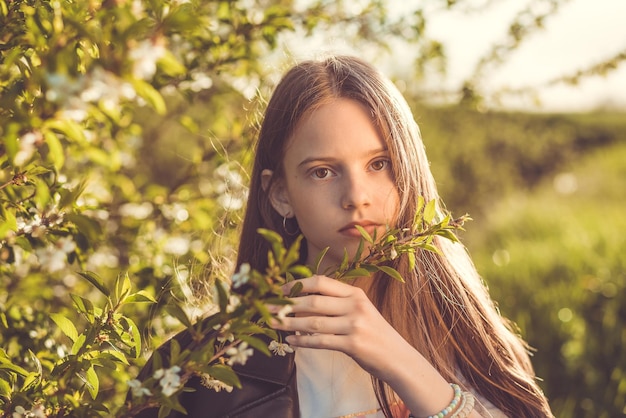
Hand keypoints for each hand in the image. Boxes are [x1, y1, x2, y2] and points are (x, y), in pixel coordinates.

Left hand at [270, 275, 412, 380]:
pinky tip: (290, 341)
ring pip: (313, 322)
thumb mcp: (360, 310)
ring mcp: (355, 325)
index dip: (298, 284)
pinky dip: (302, 342)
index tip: (280, 289)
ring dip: (290, 324)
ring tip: (274, 324)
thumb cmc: (374, 334)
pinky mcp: (353, 344)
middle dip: (287, 304)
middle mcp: (355, 306)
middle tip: (268, 307)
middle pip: (314, 301)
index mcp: (355, 293)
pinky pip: (321, 342)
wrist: (397, 357)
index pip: (321, 281)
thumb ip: (338, 303)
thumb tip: (302, 301)